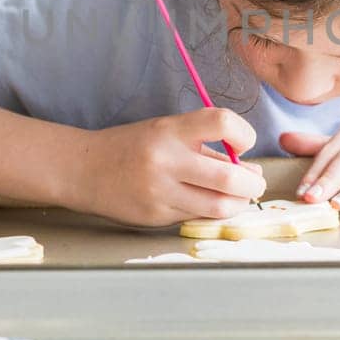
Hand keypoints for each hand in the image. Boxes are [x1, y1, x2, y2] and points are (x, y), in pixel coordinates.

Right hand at [74, 108, 265, 226]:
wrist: (84, 169)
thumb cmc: (132, 147)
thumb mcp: (166, 132)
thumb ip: (205, 147)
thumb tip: (250, 169)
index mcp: (170, 130)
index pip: (222, 122)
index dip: (245, 134)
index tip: (244, 144)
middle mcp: (166, 160)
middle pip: (229, 178)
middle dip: (252, 184)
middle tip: (255, 184)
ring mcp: (160, 192)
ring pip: (218, 206)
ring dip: (238, 204)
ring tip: (238, 197)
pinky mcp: (156, 216)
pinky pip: (197, 216)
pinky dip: (212, 211)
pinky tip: (210, 203)